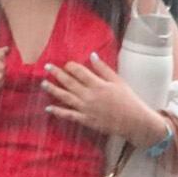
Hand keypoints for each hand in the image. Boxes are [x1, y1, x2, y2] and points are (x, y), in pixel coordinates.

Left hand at [43, 53, 167, 146]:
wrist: (134, 121)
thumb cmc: (128, 100)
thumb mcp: (118, 81)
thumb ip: (103, 69)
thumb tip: (92, 55)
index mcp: (98, 84)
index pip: (80, 72)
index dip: (71, 67)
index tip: (66, 64)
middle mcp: (89, 95)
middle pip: (69, 82)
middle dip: (57, 74)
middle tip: (46, 67)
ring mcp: (86, 108)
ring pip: (65, 97)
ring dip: (53, 90)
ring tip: (43, 83)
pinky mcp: (85, 120)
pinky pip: (69, 115)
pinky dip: (58, 111)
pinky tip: (48, 108)